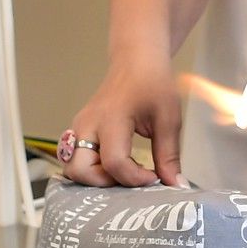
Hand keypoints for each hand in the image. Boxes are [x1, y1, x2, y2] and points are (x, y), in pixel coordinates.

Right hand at [60, 58, 185, 187]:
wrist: (136, 62)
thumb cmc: (153, 85)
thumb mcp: (169, 119)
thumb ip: (169, 155)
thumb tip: (174, 186)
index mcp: (111, 119)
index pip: (114, 162)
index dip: (135, 178)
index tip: (154, 177)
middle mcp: (87, 125)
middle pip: (79, 171)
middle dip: (105, 183)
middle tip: (130, 177)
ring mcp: (79, 128)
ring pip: (72, 168)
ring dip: (95, 178)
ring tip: (123, 170)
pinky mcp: (78, 131)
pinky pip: (76, 159)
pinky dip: (92, 169)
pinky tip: (117, 163)